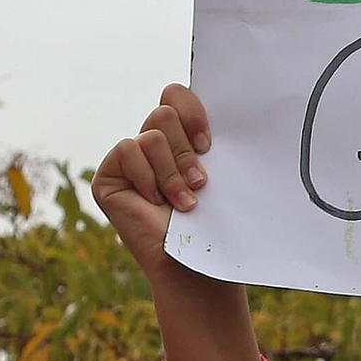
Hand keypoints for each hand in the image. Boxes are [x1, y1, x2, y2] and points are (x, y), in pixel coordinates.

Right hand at [90, 84, 258, 360]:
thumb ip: (214, 140)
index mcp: (179, 138)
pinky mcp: (108, 177)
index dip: (193, 110)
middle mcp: (152, 144)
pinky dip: (149, 178)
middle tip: (202, 182)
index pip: (177, 94)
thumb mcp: (222, 174)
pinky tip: (156, 205)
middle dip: (187, 149)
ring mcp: (128, 161)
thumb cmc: (217, 225)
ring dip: (173, 172)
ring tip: (185, 203)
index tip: (211, 143)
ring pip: (150, 134)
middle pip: (164, 110)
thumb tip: (251, 114)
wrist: (198, 267)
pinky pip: (127, 150)